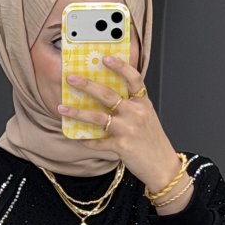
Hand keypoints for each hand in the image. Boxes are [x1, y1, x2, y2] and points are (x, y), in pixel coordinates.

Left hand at [57, 56, 185, 196]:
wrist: (162, 166)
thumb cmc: (153, 141)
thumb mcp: (147, 118)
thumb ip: (132, 106)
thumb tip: (106, 96)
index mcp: (143, 104)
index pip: (133, 79)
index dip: (120, 67)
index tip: (105, 58)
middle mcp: (136, 114)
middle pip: (108, 95)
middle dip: (87, 85)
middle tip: (71, 78)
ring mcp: (128, 130)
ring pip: (98, 117)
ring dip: (77, 112)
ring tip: (62, 108)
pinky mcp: (121, 146)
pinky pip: (98, 142)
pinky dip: (86, 140)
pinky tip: (76, 137)